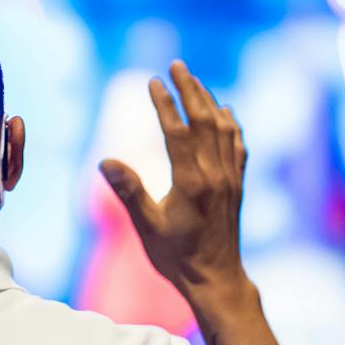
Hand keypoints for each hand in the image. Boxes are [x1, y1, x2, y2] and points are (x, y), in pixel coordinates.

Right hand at [100, 61, 249, 302]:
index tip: (152, 81)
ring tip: (195, 81)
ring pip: (223, 128)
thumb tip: (106, 160)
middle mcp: (216, 174)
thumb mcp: (146, 226)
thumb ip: (128, 191)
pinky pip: (238, 145)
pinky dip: (232, 124)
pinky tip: (226, 112)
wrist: (216, 279)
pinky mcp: (237, 185)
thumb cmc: (176, 257)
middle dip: (190, 89)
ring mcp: (230, 178)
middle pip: (205, 120)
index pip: (178, 131)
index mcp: (192, 182)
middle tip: (176, 65)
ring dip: (209, 100)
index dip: (164, 103)